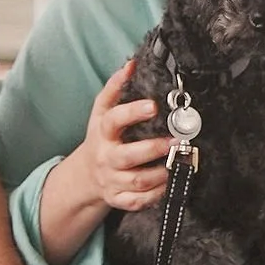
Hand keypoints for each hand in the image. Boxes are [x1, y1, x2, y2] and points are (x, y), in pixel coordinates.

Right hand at [72, 63, 170, 215]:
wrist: (86, 175)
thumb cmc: (101, 137)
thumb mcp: (101, 111)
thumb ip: (115, 87)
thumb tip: (132, 64)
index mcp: (103, 133)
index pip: (114, 121)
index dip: (132, 112)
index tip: (153, 106)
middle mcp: (106, 157)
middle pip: (128, 156)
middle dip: (154, 149)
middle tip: (176, 141)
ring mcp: (112, 180)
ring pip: (137, 181)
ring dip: (161, 173)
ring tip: (179, 162)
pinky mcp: (119, 198)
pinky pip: (138, 201)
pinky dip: (155, 195)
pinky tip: (169, 183)